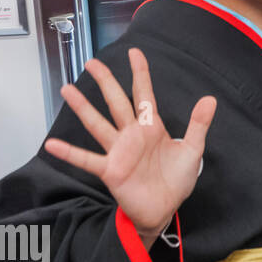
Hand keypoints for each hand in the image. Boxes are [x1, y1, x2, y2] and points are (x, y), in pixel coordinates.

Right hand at [44, 49, 215, 244]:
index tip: (134, 52)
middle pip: (116, 102)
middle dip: (105, 82)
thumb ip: (198, 124)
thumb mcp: (193, 149)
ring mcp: (118, 151)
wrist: (165, 208)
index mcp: (151, 127)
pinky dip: (69, 153)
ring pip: (98, 124)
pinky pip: (87, 159)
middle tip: (92, 62)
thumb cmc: (176, 179)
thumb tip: (210, 98)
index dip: (140, 73)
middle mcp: (132, 134)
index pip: (144, 94)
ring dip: (83, 107)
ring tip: (67, 89)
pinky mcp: (110, 170)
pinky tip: (52, 144)